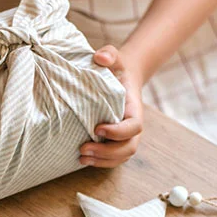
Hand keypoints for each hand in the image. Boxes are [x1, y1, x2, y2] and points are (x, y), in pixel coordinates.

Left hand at [79, 45, 144, 167]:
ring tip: (81, 158)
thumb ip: (109, 54)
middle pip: (128, 147)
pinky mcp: (115, 142)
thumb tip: (100, 57)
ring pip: (121, 156)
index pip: (134, 126)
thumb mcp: (114, 57)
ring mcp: (125, 136)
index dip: (118, 132)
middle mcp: (132, 126)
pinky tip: (82, 160)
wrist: (120, 77)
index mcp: (135, 109)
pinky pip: (113, 158)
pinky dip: (100, 162)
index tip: (97, 128)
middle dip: (107, 152)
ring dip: (102, 161)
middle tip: (84, 148)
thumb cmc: (116, 68)